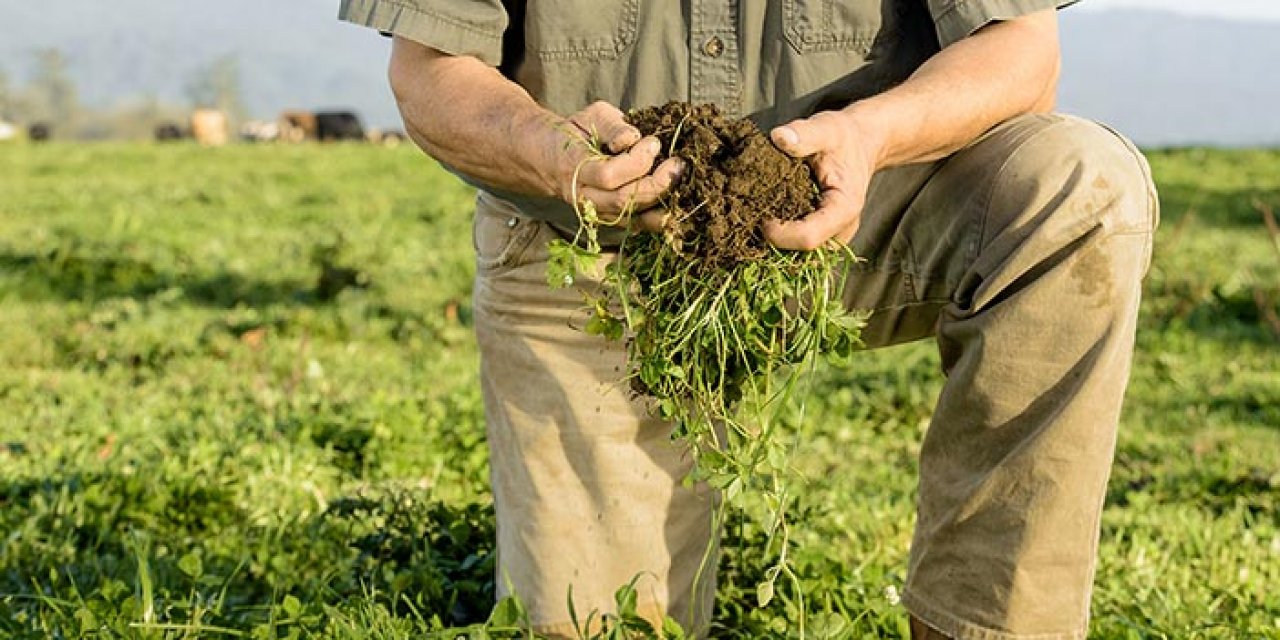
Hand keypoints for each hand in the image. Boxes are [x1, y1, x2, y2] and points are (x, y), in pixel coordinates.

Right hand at [548, 101, 684, 230]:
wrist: (551, 159)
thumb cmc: (577, 132)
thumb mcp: (591, 116)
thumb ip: (612, 125)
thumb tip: (633, 139)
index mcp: (574, 168)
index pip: (608, 175)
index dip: (635, 161)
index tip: (652, 142)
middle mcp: (583, 197)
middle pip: (623, 201)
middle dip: (656, 183)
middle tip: (677, 164)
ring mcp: (596, 213)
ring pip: (633, 219)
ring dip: (662, 202)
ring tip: (679, 180)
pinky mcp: (610, 220)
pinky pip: (639, 225)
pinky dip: (660, 216)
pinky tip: (677, 200)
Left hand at [765, 110, 883, 249]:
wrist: (860, 144)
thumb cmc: (842, 137)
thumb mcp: (825, 129)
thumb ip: (804, 135)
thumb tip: (779, 137)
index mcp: (844, 209)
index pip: (808, 238)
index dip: (778, 233)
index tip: (760, 214)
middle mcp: (841, 231)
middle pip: (800, 252)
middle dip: (774, 239)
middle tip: (756, 215)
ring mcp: (833, 237)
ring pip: (797, 255)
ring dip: (775, 241)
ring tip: (762, 215)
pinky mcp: (823, 237)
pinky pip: (798, 248)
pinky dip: (781, 237)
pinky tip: (770, 216)